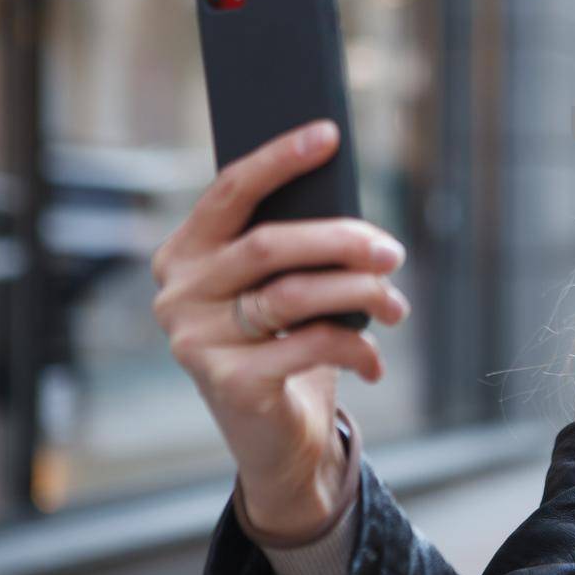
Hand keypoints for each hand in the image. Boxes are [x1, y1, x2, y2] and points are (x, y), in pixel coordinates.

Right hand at [151, 119, 410, 539]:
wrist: (277, 439)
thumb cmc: (284, 344)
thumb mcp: (282, 289)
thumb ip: (296, 248)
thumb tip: (355, 215)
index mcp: (184, 255)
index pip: (229, 191)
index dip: (279, 159)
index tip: (328, 135)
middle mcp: (178, 294)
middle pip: (271, 243)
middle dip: (344, 241)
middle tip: (392, 252)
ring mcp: (196, 341)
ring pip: (297, 294)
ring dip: (362, 295)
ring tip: (396, 306)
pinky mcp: (229, 383)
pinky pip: (312, 344)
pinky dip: (357, 346)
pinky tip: (375, 359)